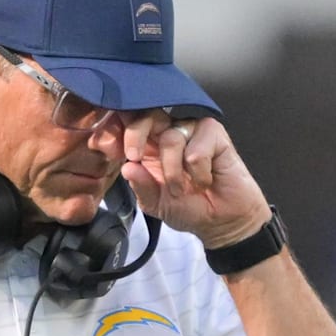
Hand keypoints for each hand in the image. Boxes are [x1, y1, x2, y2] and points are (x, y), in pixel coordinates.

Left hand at [118, 115, 269, 248]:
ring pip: (171, 138)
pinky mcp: (214, 134)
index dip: (118, 128)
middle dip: (136, 134)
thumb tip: (128, 167)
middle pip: (147, 114)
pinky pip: (196, 150)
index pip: (130, 122)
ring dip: (174, 172)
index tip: (114, 149)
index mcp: (150, 144)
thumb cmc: (190, 207)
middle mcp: (169, 131)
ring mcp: (192, 130)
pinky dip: (198, 173)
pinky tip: (205, 180)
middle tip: (135, 156)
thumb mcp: (155, 203)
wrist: (221, 221)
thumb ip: (141, 185)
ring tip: (183, 189)